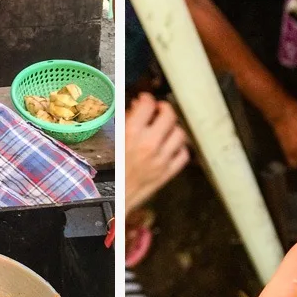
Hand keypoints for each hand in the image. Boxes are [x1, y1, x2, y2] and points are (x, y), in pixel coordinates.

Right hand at [125, 94, 188, 211]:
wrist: (116, 198)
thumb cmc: (112, 170)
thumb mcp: (115, 141)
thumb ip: (126, 121)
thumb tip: (138, 106)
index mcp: (131, 134)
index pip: (148, 105)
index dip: (147, 99)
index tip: (146, 100)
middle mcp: (149, 145)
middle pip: (169, 116)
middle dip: (164, 109)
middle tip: (160, 110)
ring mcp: (162, 159)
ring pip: (180, 134)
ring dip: (174, 128)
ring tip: (167, 128)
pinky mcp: (169, 172)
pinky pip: (184, 154)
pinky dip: (180, 148)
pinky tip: (172, 146)